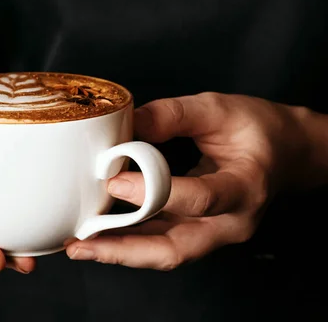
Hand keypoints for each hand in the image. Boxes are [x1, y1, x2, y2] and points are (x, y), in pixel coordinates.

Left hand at [67, 93, 310, 269]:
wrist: (285, 153)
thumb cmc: (256, 130)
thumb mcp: (220, 108)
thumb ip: (174, 113)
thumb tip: (127, 125)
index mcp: (245, 186)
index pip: (199, 198)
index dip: (154, 193)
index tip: (115, 182)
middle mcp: (231, 221)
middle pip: (175, 249)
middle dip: (124, 250)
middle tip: (81, 244)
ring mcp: (214, 232)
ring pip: (164, 253)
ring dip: (119, 252)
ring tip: (78, 245)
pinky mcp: (198, 231)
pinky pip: (161, 242)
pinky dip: (128, 242)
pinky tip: (98, 236)